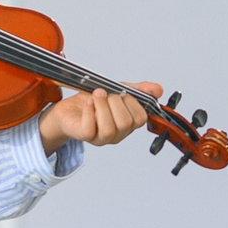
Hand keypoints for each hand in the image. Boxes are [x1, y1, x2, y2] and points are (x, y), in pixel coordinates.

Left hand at [39, 81, 157, 153]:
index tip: (123, 93)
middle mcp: (115, 135)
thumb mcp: (118, 90)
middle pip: (125, 123)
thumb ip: (139, 90)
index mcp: (127, 125)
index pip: (140, 119)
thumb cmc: (93, 102)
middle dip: (117, 102)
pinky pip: (90, 128)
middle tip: (107, 94)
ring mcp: (99, 138)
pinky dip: (90, 111)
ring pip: (109, 128)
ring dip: (103, 105)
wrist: (68, 109)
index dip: (133, 102)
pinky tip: (88, 101)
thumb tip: (158, 90)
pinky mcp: (83, 135)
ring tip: (97, 94)